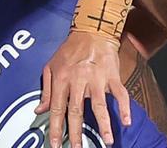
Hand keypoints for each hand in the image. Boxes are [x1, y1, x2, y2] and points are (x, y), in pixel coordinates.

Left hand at [36, 31, 130, 147]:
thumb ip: (46, 90)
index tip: (55, 144)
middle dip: (76, 133)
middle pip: (77, 111)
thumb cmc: (70, 50)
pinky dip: (125, 107)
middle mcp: (79, 81)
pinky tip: (127, 121)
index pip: (57, 108)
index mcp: (62, 79)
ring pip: (99, 105)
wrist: (92, 30)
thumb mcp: (51, 66)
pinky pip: (120, 93)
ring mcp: (97, 79)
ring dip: (104, 124)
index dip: (55, 128)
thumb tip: (39, 110)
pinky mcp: (112, 76)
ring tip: (108, 141)